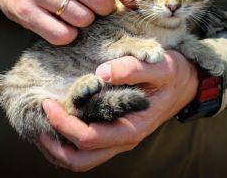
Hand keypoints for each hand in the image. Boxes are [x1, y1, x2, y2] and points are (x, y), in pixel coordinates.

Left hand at [39, 50, 198, 171]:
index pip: (89, 138)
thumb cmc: (172, 74)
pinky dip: (70, 142)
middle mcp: (124, 139)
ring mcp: (120, 138)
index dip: (64, 124)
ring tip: (43, 125)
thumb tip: (101, 73)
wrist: (187, 82)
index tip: (47, 103)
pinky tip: (61, 122)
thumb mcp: (158, 67)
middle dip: (55, 144)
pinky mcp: (117, 132)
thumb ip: (131, 69)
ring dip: (60, 148)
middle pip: (82, 159)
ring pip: (83, 159)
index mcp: (132, 127)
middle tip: (39, 119)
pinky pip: (89, 149)